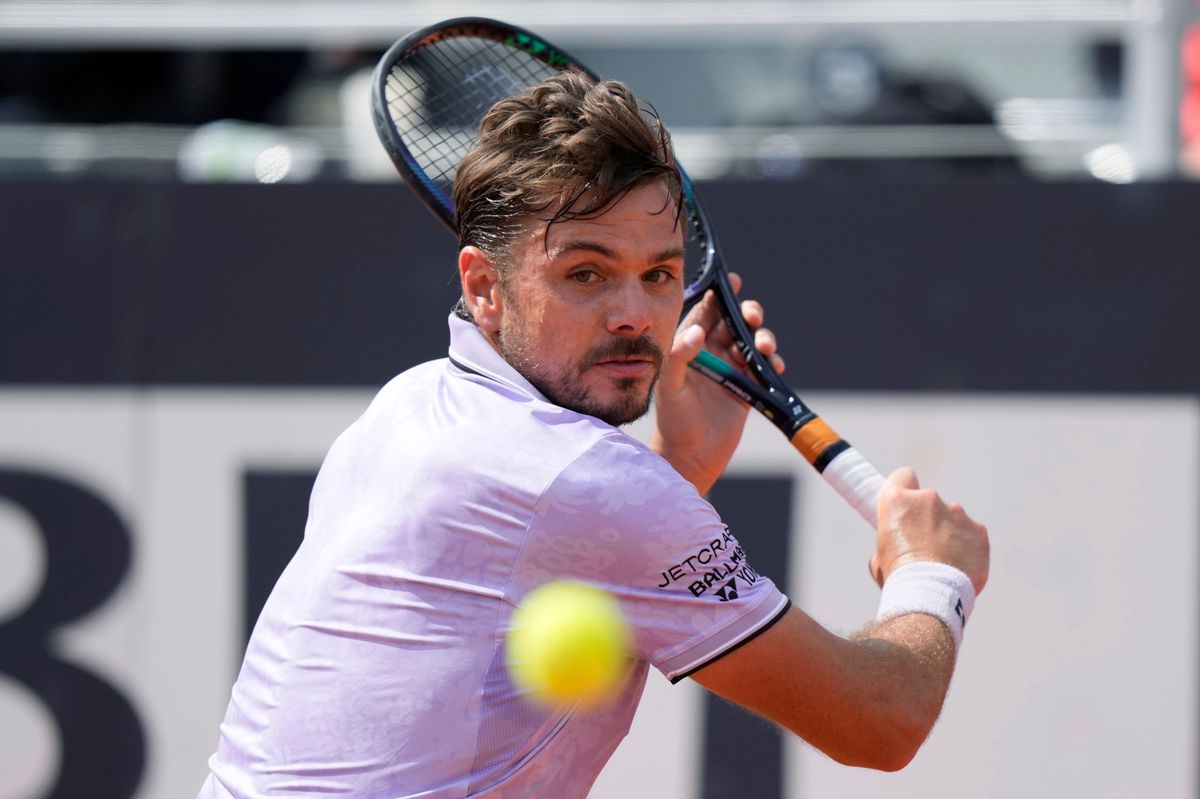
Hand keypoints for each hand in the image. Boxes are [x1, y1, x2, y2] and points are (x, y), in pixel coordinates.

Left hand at [650, 274, 784, 493]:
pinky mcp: (748, 389)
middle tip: (752, 316)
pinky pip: (766, 369)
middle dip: (748, 314)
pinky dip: (773, 363)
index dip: (720, 295)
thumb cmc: (673, 420)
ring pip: (753, 343)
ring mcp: (732, 371)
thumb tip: (697, 332)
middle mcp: (712, 354)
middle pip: (735, 323)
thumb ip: (680, 357)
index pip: (706, 312)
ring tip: (764, 346)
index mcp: (691, 347)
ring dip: (763, 338)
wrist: (690, 456)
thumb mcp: (670, 386)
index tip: (732, 281)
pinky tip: (773, 366)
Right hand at [869, 468, 989, 594]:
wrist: (930, 596)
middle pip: (928, 502)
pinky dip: (967, 548)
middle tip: (922, 547)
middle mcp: (928, 499)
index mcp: (897, 500)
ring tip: (942, 564)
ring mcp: (957, 513)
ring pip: (952, 519)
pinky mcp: (979, 530)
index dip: (903, 489)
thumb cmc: (899, 578)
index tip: (904, 505)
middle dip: (927, 520)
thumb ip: (891, 542)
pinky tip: (959, 568)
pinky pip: (972, 535)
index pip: (903, 476)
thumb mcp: (879, 558)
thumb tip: (898, 549)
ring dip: (948, 534)